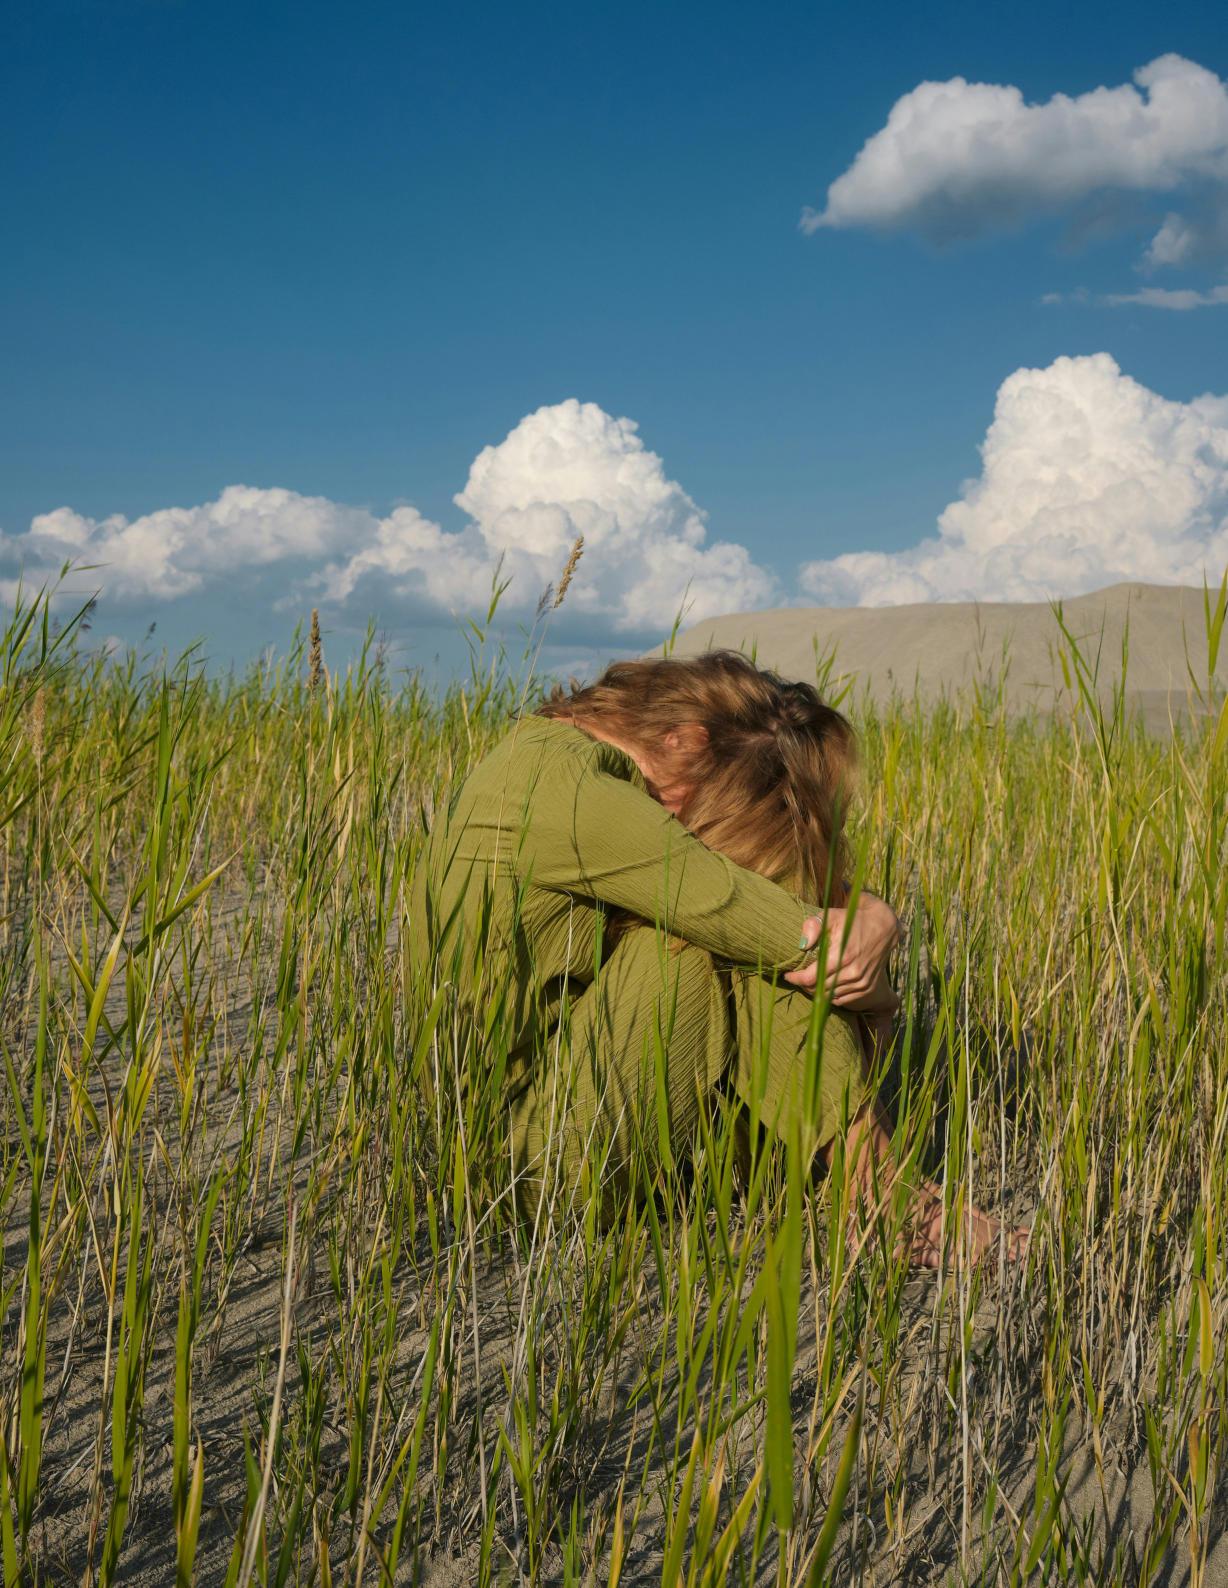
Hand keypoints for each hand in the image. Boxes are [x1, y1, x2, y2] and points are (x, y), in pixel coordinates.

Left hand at [783, 892, 900, 1004]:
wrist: (883, 927)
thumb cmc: (852, 919)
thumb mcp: (832, 915)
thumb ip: (813, 926)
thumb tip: (801, 945)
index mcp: (842, 956)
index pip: (811, 978)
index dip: (796, 978)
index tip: (788, 974)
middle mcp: (853, 973)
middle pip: (818, 989)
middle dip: (804, 984)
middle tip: (798, 976)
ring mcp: (862, 983)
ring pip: (830, 996)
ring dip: (817, 991)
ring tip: (810, 980)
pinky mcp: (867, 988)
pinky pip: (843, 1000)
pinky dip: (831, 995)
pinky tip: (826, 985)